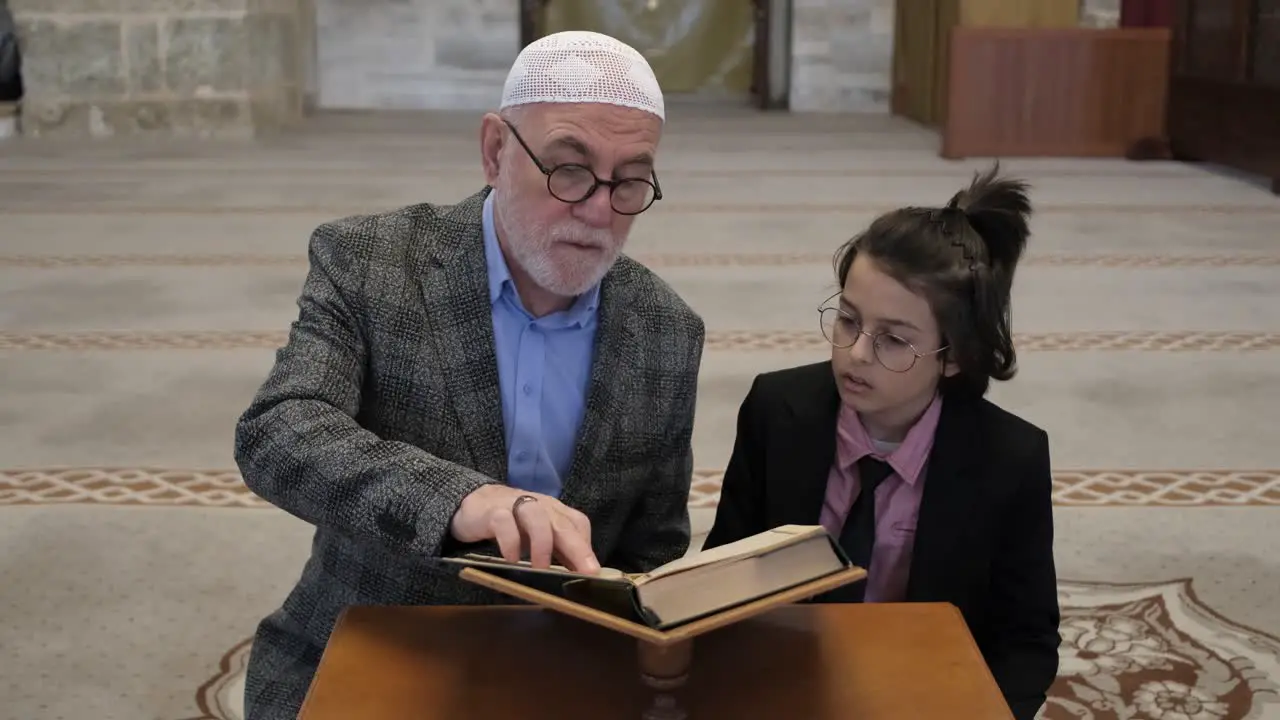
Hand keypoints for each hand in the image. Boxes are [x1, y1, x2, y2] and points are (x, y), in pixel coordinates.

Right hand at [449, 485, 600, 573]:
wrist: (474, 503)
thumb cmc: (513, 524)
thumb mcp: (538, 536)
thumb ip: (557, 552)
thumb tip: (579, 577)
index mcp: (555, 512)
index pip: (579, 524)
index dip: (587, 548)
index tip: (593, 573)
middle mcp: (541, 506)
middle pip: (563, 524)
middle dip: (578, 548)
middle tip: (587, 572)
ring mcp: (517, 506)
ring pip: (536, 517)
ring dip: (542, 544)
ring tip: (541, 568)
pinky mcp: (493, 511)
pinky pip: (504, 523)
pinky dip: (510, 542)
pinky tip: (510, 560)